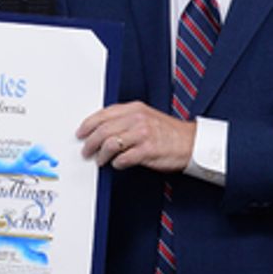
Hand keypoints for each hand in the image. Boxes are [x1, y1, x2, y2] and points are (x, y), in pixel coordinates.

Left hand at [77, 101, 193, 172]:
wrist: (191, 142)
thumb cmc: (168, 132)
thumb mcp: (146, 117)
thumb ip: (125, 120)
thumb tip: (101, 130)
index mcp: (135, 109)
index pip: (103, 114)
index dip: (88, 125)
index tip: (81, 133)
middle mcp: (137, 119)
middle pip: (103, 130)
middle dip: (90, 143)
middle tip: (86, 151)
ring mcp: (143, 134)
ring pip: (110, 144)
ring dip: (101, 155)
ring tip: (100, 160)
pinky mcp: (148, 150)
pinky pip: (123, 158)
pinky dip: (117, 163)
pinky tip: (118, 164)